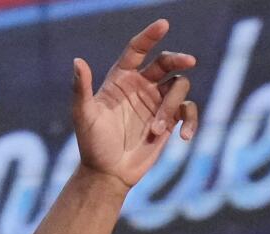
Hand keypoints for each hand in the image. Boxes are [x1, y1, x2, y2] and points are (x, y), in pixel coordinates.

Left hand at [72, 19, 199, 187]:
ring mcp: (157, 103)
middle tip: (189, 61)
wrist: (108, 173)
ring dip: (171, 107)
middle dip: (177, 59)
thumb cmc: (92, 144)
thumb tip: (78, 61)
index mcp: (121, 78)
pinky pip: (188, 111)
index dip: (150, 36)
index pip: (137, 49)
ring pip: (179, 87)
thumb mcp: (83, 115)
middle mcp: (141, 86)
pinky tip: (184, 137)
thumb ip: (81, 88)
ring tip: (156, 130)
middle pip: (165, 63)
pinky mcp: (170, 121)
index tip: (163, 25)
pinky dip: (191, 121)